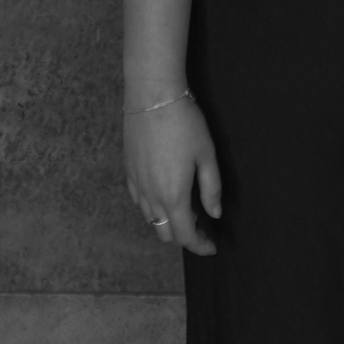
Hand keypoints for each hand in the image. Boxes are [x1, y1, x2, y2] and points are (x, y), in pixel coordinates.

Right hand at [124, 99, 222, 255]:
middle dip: (184, 236)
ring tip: (186, 208)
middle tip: (201, 225)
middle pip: (165, 233)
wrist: (152, 97)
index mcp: (173, 195)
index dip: (200, 245)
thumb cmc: (185, 123)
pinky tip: (165, 194)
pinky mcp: (128, 172)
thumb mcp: (206, 154)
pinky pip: (139, 202)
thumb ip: (211, 188)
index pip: (185, 235)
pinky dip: (153, 208)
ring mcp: (136, 185)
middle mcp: (151, 197)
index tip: (212, 246)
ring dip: (168, 222)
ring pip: (151, 219)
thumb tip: (215, 213)